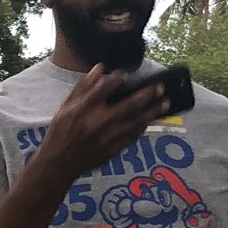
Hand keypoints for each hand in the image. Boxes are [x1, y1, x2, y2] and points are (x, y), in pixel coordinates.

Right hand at [36, 65, 169, 178]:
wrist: (61, 160)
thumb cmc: (62, 130)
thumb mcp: (66, 106)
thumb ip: (84, 86)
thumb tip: (100, 67)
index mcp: (84, 108)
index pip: (104, 88)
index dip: (116, 79)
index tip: (125, 74)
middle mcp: (99, 121)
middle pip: (129, 105)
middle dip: (146, 95)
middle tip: (160, 87)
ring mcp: (109, 136)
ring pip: (136, 122)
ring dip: (153, 112)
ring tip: (166, 103)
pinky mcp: (114, 148)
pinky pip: (133, 136)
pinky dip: (142, 127)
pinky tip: (150, 120)